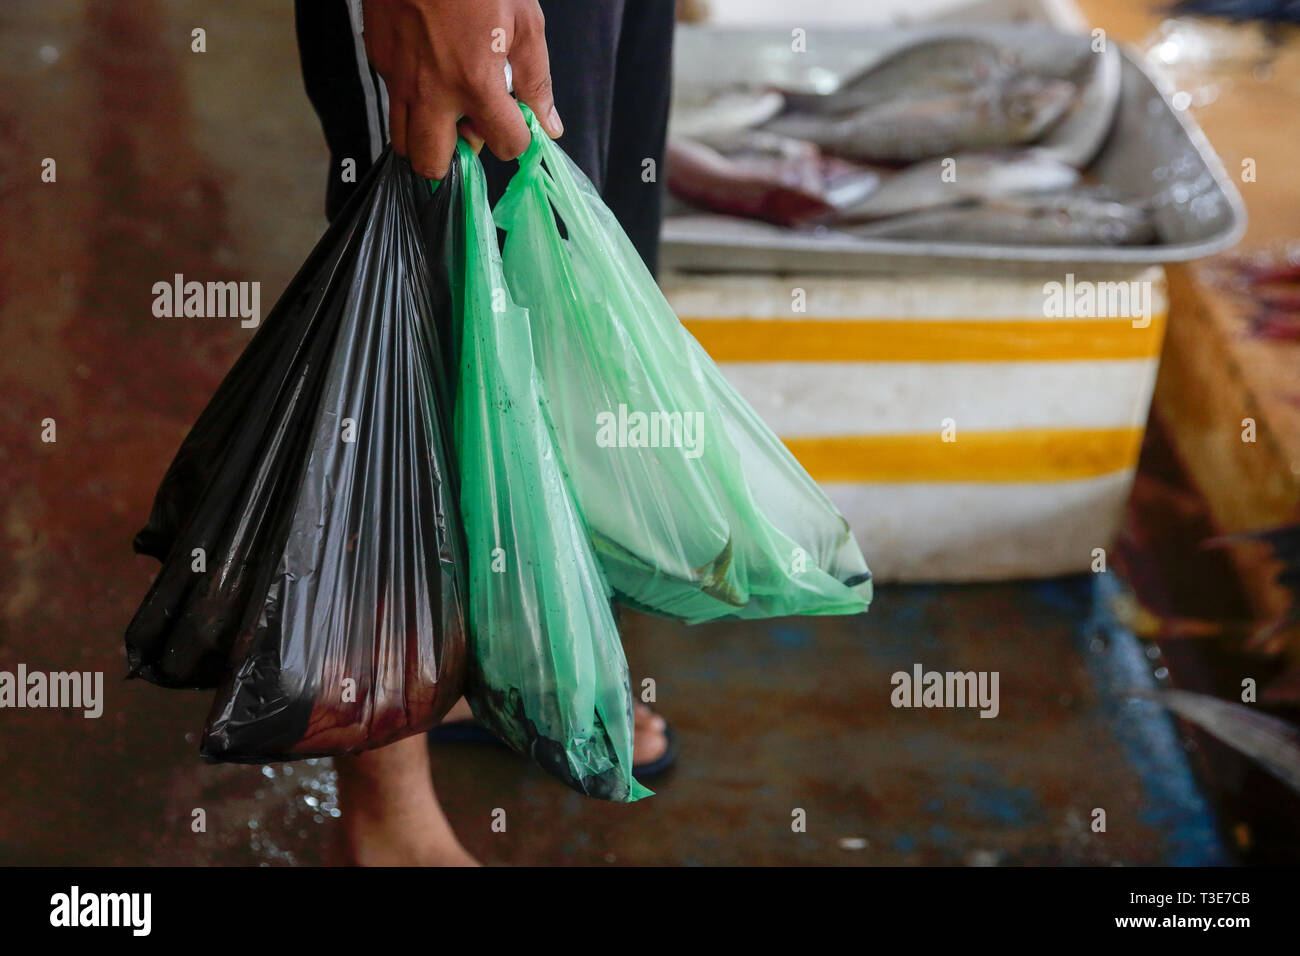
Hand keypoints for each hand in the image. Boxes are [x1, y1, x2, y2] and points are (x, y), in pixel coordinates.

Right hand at [362, 0, 562, 177]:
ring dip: (428, 138)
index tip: (518, 127)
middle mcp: (432, 91)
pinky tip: (431, 77)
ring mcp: (399, 79)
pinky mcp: (380, 61)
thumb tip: (549, 123)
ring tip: (449, 112)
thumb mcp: (525, 21)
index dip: (518, 140)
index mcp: (476, 83)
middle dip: (455, 162)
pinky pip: (393, 102)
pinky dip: (412, 103)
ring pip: (403, 141)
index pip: (505, 145)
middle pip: (432, 164)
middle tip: (473, 132)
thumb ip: (536, 80)